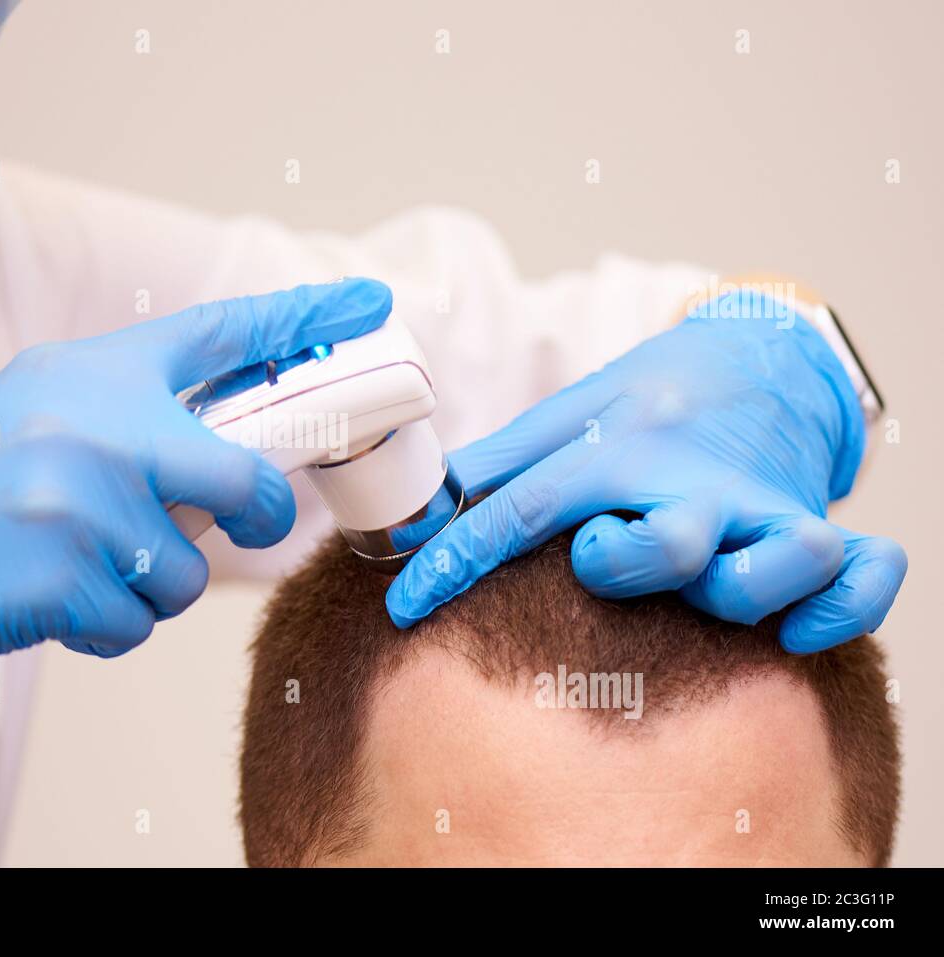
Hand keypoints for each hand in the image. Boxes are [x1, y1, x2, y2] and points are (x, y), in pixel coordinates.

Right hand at [0, 278, 392, 751]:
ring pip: (190, 570)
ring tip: (79, 564)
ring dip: (151, 583)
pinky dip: (109, 623)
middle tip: (249, 523)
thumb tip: (224, 454)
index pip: (220, 335)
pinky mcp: (65, 579)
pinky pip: (140, 620)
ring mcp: (82, 504)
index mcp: (89, 373)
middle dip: (258, 515)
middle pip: (244, 478)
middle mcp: (95, 427)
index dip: (303, 318)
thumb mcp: (31, 413)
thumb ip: (125, 417)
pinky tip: (53, 601)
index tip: (367, 304)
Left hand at [387, 289, 905, 652]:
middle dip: (628, 564)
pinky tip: (798, 633)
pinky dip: (843, 606)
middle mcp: (690, 484)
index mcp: (616, 452)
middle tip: (598, 556)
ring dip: (748, 588)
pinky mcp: (815, 523)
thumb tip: (419, 506)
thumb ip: (498, 463)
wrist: (751, 359)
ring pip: (780, 558)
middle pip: (667, 543)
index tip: (404, 607)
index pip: (520, 510)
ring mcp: (760, 507)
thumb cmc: (646, 402)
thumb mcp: (568, 416)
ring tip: (721, 588)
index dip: (453, 560)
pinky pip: (861, 573)